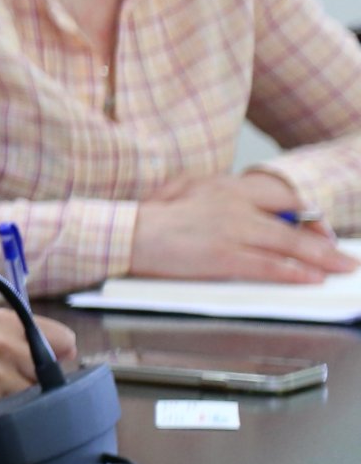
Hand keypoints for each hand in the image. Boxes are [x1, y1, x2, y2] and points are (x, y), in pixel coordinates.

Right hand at [0, 309, 76, 426]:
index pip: (65, 342)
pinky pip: (15, 415)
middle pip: (55, 375)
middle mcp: (3, 340)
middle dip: (35, 385)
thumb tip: (62, 367)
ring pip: (37, 399)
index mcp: (3, 320)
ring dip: (17, 405)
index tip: (32, 369)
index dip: (53, 361)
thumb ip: (17, 343)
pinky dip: (0, 419)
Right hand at [131, 174, 354, 282]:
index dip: (304, 214)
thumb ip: (211, 196)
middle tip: (342, 253)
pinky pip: (268, 266)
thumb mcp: (182, 192)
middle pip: (292, 220)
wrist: (125, 231)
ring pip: (288, 243)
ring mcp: (231, 230)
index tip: (316, 228)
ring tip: (340, 267)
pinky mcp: (224, 256)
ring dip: (321, 258)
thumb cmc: (146, 218)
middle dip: (323, 239)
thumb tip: (233, 210)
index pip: (279, 196)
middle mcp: (234, 203)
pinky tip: (311, 278)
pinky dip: (294, 273)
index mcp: (224, 185)